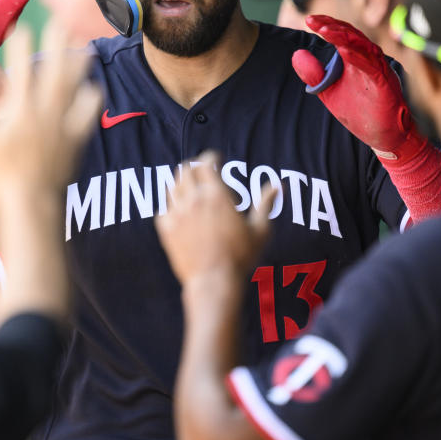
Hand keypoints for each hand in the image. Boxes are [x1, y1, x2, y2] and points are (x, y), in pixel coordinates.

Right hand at [0, 23, 102, 199]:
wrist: (31, 204)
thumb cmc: (0, 175)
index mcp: (19, 111)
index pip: (20, 71)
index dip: (21, 48)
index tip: (23, 28)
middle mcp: (44, 114)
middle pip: (54, 71)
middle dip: (57, 45)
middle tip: (62, 22)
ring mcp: (62, 126)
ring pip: (74, 89)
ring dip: (79, 66)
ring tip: (85, 48)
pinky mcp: (75, 140)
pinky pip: (87, 116)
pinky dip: (90, 101)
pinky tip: (94, 89)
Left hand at [156, 152, 275, 284]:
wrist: (214, 282)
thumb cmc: (241, 257)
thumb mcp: (260, 229)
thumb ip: (265, 203)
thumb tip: (277, 184)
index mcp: (216, 195)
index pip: (206, 162)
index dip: (211, 157)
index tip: (216, 159)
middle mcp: (194, 200)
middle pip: (185, 170)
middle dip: (194, 167)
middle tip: (202, 173)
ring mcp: (177, 214)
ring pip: (172, 186)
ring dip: (182, 184)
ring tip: (191, 191)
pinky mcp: (166, 230)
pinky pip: (163, 209)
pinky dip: (171, 206)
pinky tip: (179, 213)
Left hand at [292, 15, 424, 160]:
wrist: (383, 136)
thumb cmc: (360, 113)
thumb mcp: (329, 92)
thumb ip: (314, 75)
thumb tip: (297, 54)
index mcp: (357, 59)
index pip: (342, 35)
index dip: (327, 25)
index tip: (309, 19)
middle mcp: (369, 60)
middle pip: (352, 35)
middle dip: (332, 26)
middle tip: (313, 20)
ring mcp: (378, 71)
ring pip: (363, 46)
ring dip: (344, 37)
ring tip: (326, 30)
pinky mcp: (385, 84)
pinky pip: (372, 67)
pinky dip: (358, 58)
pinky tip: (344, 52)